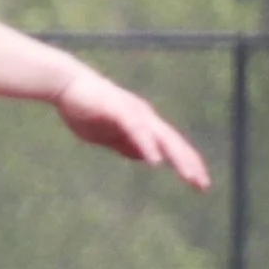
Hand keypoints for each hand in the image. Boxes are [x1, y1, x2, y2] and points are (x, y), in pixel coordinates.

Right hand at [54, 70, 211, 189]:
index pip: (171, 145)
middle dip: (190, 164)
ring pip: (162, 137)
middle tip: (203, 185)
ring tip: (189, 176)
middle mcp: (144, 116)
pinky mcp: (118, 110)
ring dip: (177, 157)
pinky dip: (148, 145)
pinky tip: (155, 160)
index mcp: (143, 122)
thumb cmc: (84, 107)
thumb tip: (144, 157)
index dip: (186, 162)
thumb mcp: (106, 134)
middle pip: (173, 142)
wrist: (65, 83)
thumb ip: (125, 144)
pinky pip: (137, 130)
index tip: (198, 183)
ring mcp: (133, 112)